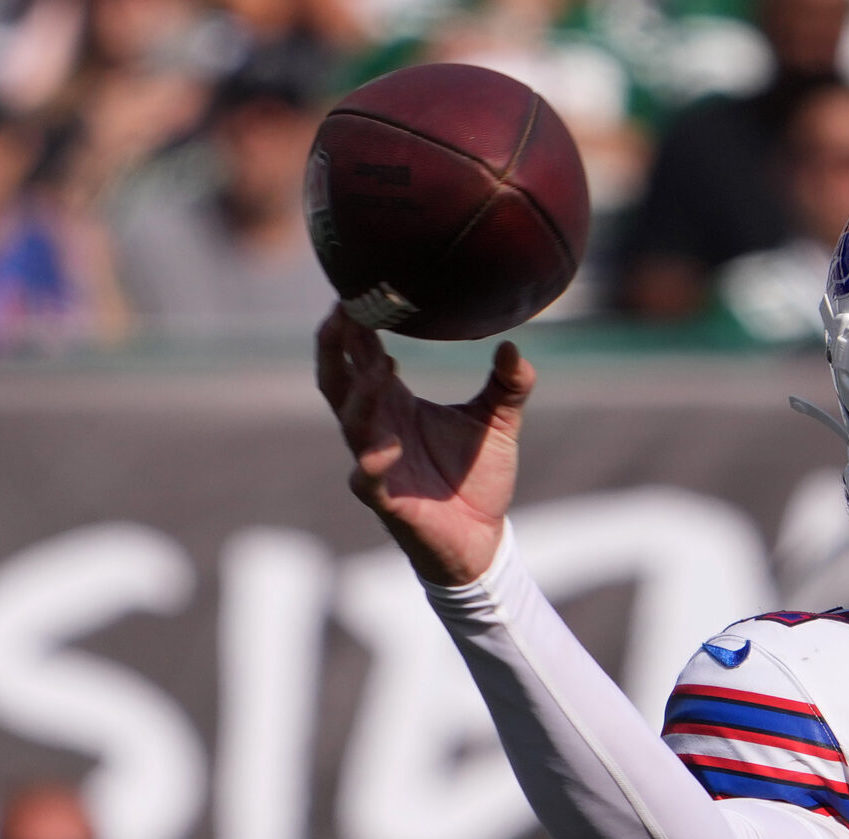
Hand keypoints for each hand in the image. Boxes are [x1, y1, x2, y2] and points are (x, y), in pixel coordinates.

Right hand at [315, 308, 532, 585]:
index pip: (361, 354)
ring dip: (361, 393)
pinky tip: (384, 444)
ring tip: (380, 364)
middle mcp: (376, 428)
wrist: (483, 540)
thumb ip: (508, 385)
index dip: (355, 324)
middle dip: (335, 345)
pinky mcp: (386, 499)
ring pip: (351, 421)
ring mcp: (376, 463)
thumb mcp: (498, 423)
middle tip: (344, 309)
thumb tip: (514, 345)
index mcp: (394, 403)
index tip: (358, 288)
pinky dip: (372, 460)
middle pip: (338, 379)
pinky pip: (367, 478)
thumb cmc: (476, 479)